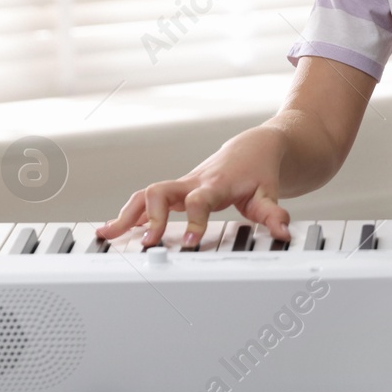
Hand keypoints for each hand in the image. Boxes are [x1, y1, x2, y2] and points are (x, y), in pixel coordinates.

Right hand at [93, 126, 291, 249]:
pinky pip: (145, 199)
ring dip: (126, 215)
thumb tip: (284, 232)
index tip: (188, 241)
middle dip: (147, 218)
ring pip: (146, 194)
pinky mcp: (175, 191)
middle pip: (159, 192)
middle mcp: (193, 183)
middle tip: (144, 243)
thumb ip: (274, 214)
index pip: (199, 201)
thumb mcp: (270, 193)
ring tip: (107, 236)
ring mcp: (181, 186)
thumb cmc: (259, 170)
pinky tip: (112, 230)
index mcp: (216, 185)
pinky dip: (128, 214)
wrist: (255, 148)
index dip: (192, 219)